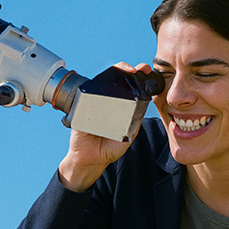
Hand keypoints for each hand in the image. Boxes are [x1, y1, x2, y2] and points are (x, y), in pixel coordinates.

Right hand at [57, 61, 146, 191]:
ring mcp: (93, 103)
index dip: (137, 77)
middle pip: (115, 78)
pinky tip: (105, 87)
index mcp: (119, 106)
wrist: (91, 159)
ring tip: (126, 71)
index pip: (128, 86)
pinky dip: (94, 89)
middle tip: (138, 69)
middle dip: (127, 69)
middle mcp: (106, 101)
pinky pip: (87, 95)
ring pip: (101, 81)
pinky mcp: (81, 108)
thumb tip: (144, 107)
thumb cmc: (109, 147)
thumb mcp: (128, 135)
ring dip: (114, 73)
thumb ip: (135, 122)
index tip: (146, 72)